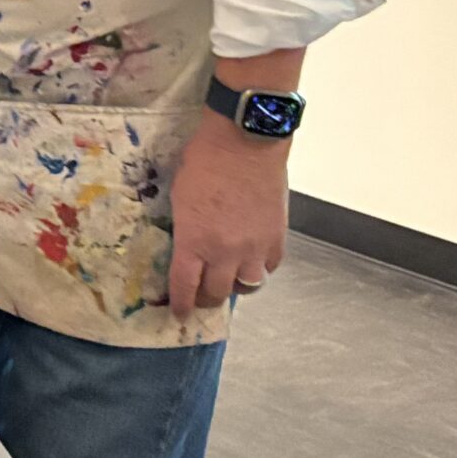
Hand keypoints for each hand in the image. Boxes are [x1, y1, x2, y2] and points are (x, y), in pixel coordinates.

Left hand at [167, 110, 289, 317]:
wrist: (245, 143)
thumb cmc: (203, 162)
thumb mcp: (179, 197)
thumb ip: (185, 229)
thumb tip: (188, 248)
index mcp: (194, 241)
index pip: (185, 286)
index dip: (180, 305)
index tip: (178, 314)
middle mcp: (225, 252)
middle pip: (215, 293)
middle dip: (205, 299)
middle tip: (201, 297)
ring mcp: (254, 248)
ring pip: (247, 287)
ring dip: (234, 286)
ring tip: (228, 279)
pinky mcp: (277, 238)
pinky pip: (269, 268)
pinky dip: (259, 269)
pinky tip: (252, 261)